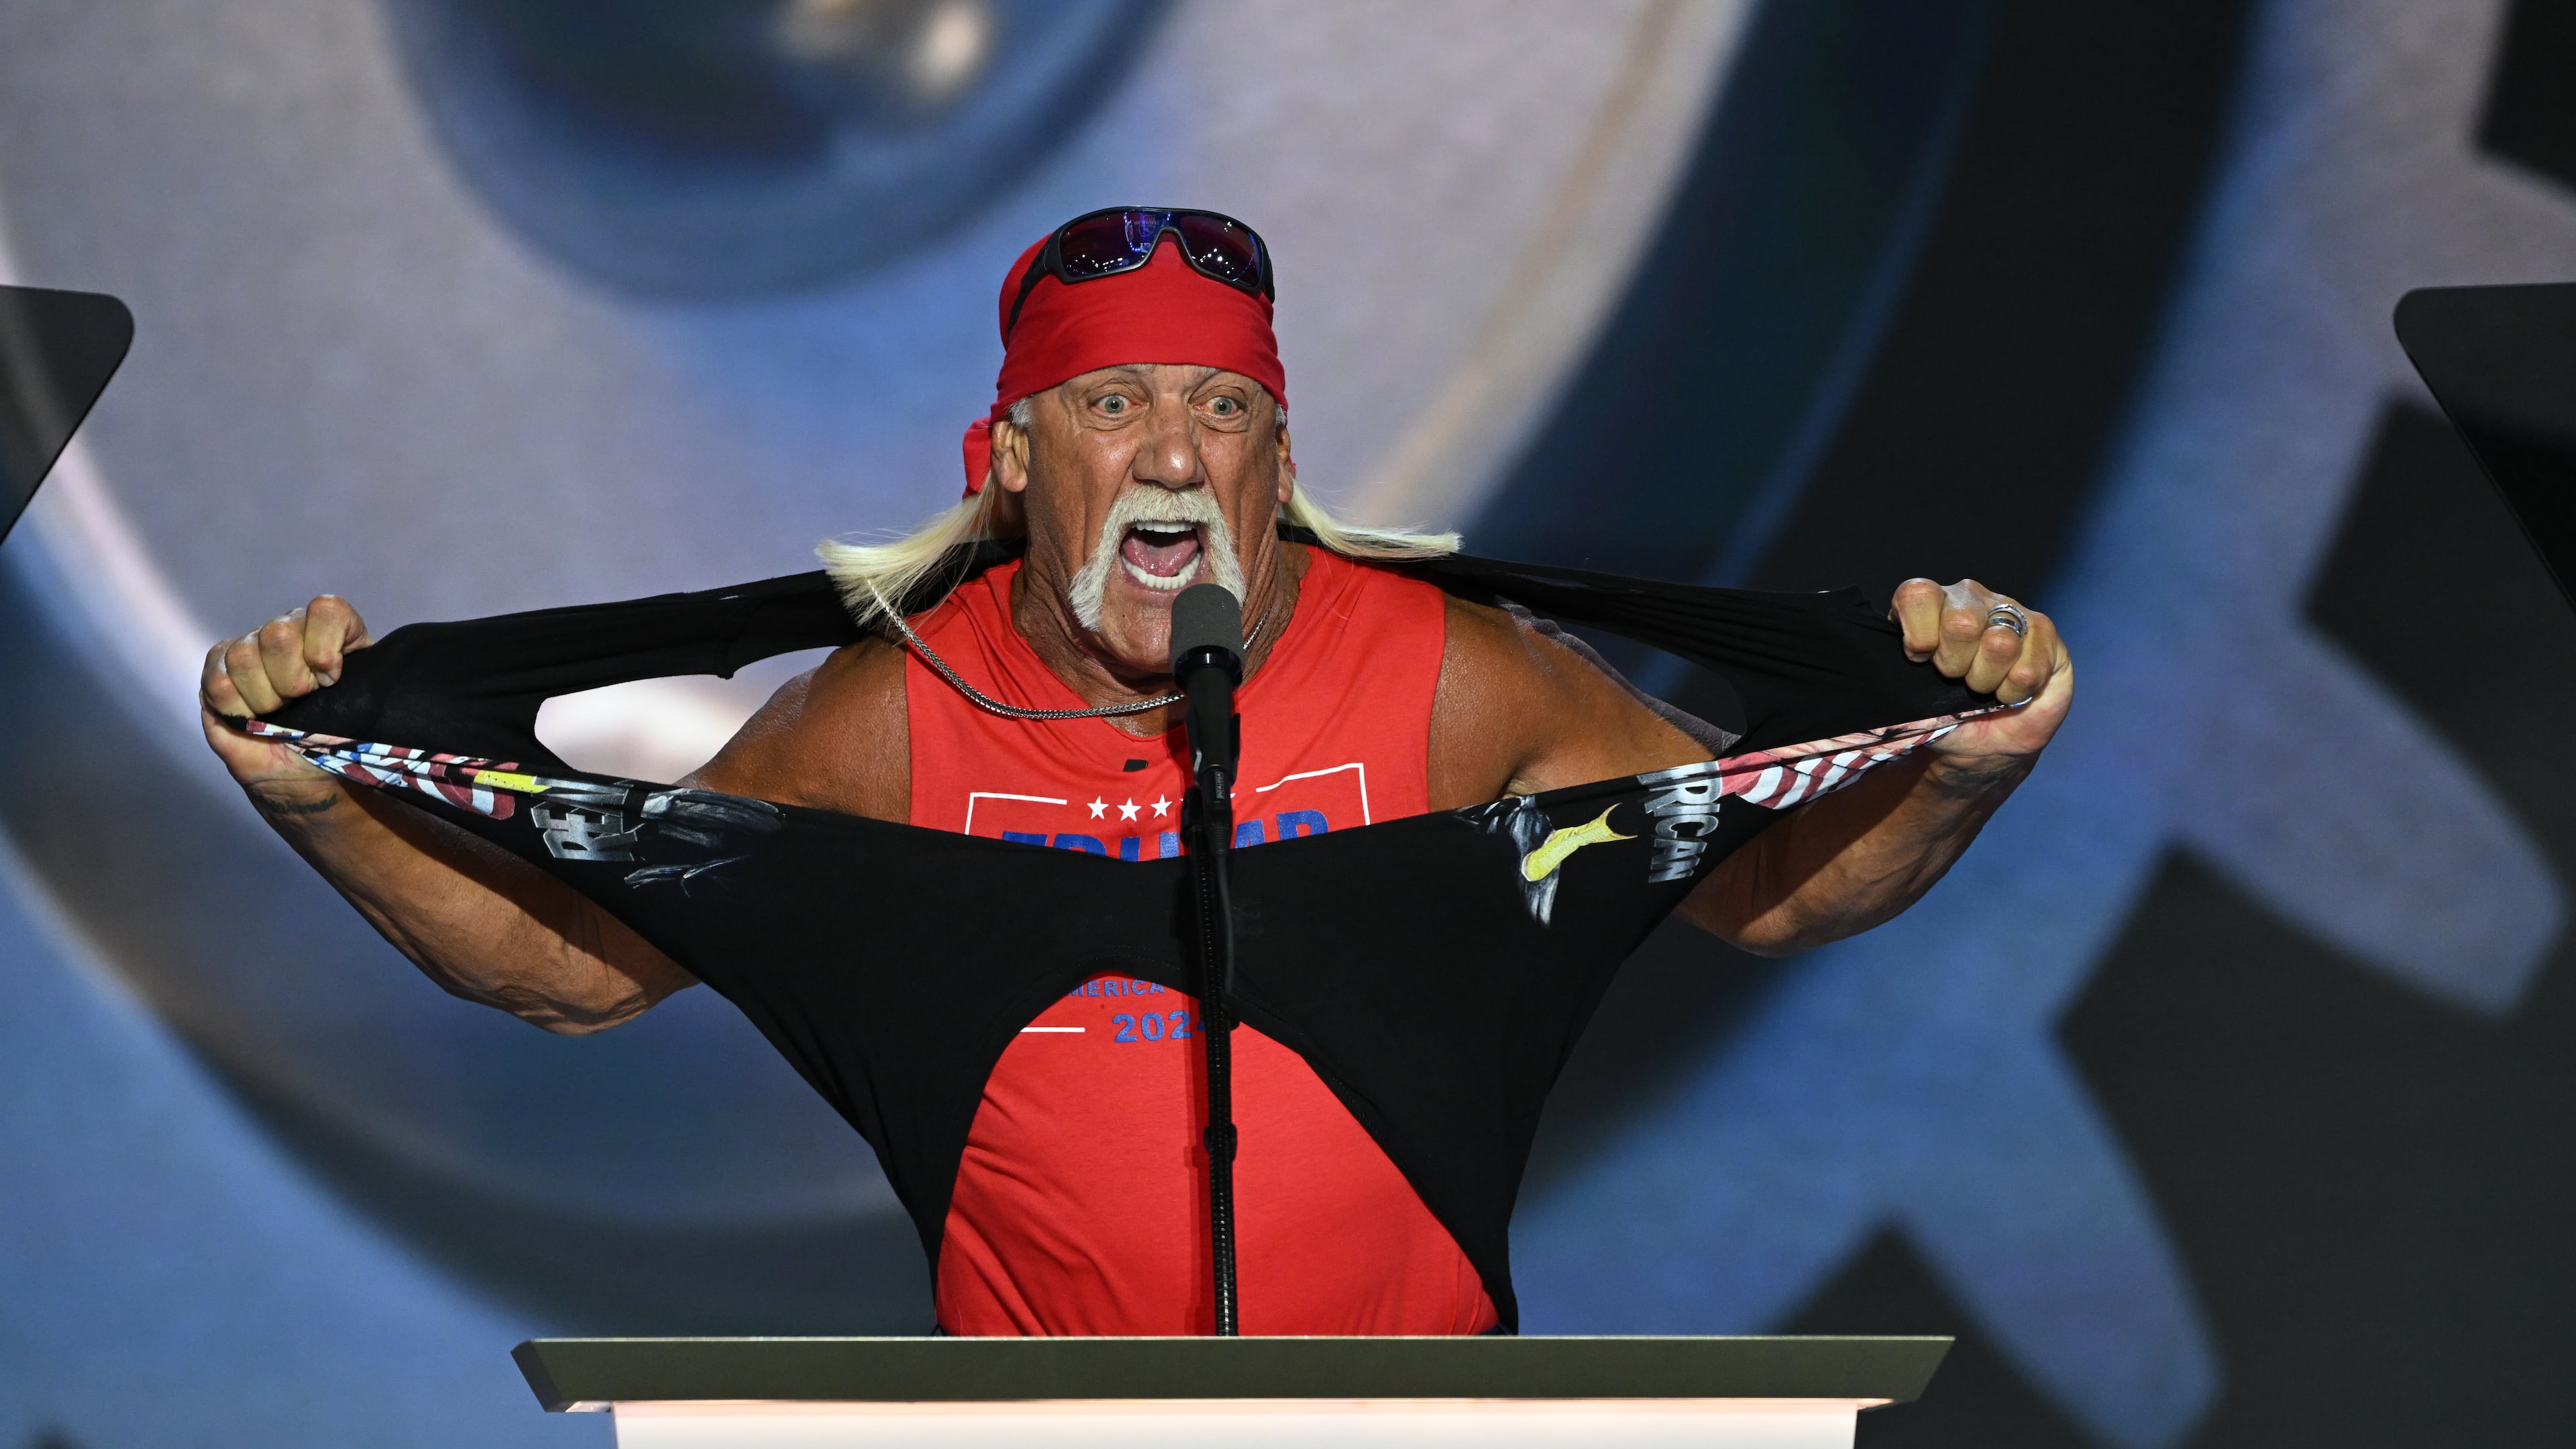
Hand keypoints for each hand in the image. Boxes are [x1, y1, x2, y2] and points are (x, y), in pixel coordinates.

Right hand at [199, 596, 371, 816]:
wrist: (305, 774)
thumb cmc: (337, 739)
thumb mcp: (364, 711)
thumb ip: (363, 683)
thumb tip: (335, 672)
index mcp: (331, 632)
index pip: (326, 610)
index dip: (325, 648)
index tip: (331, 681)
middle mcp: (290, 631)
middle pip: (279, 633)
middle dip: (292, 680)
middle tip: (300, 702)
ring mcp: (250, 647)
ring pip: (244, 656)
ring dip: (264, 697)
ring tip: (277, 713)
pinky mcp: (218, 670)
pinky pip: (217, 680)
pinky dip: (237, 707)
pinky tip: (252, 717)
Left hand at [1890, 578, 2071, 766]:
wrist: (1988, 742)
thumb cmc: (1947, 715)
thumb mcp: (1914, 703)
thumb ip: (1903, 685)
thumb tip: (1907, 675)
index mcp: (1929, 606)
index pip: (1918, 595)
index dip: (1918, 634)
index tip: (1919, 659)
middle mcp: (1968, 599)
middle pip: (1960, 620)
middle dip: (1955, 664)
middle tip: (1956, 678)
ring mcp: (2008, 610)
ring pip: (1999, 643)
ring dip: (1986, 679)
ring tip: (1984, 687)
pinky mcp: (2043, 631)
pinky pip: (2028, 669)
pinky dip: (2014, 693)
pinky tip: (2009, 691)